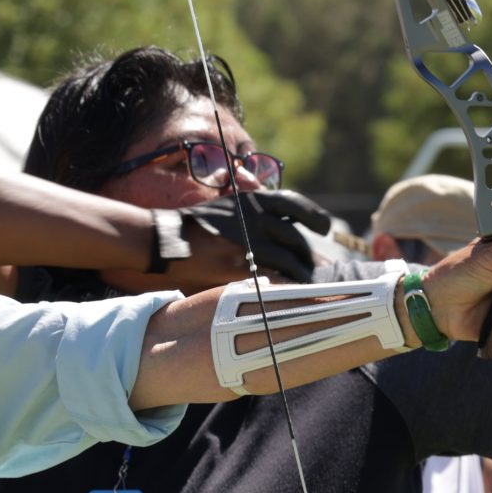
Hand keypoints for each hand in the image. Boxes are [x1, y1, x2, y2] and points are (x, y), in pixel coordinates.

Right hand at [178, 190, 327, 283]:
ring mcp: (249, 244)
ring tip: (306, 282)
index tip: (324, 228)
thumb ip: (253, 213)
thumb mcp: (227, 207)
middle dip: (308, 255)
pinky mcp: (241, 268)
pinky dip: (286, 283)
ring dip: (301, 272)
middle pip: (295, 237)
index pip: (295, 205)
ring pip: (290, 259)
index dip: (315, 217)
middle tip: (316, 266)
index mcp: (252, 201)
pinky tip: (290, 291)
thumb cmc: (196, 225)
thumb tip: (282, 225)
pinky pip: (274, 276)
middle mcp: (255, 219)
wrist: (167, 240)